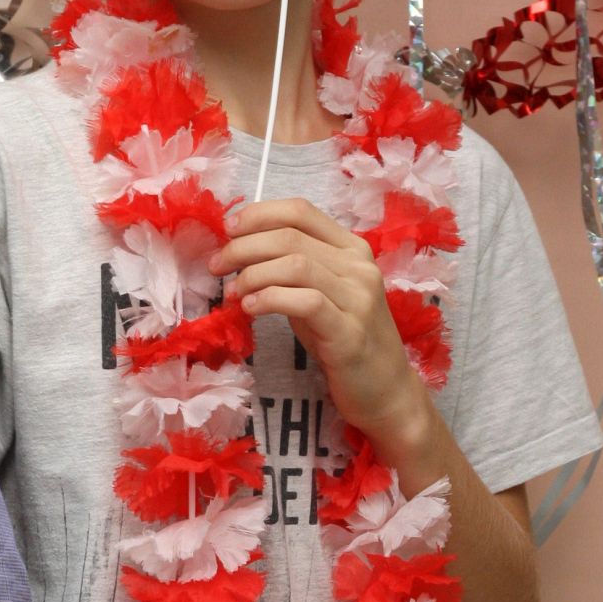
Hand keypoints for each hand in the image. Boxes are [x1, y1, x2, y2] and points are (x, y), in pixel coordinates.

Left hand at [211, 197, 433, 454]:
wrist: (385, 390)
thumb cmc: (343, 339)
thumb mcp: (318, 294)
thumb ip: (289, 269)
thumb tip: (239, 250)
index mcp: (351, 249)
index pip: (300, 211)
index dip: (258, 214)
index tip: (228, 229)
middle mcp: (359, 266)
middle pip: (290, 236)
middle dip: (243, 247)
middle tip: (217, 266)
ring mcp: (358, 297)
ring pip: (294, 264)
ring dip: (252, 275)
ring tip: (232, 293)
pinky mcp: (350, 331)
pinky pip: (304, 301)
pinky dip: (270, 299)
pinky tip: (250, 308)